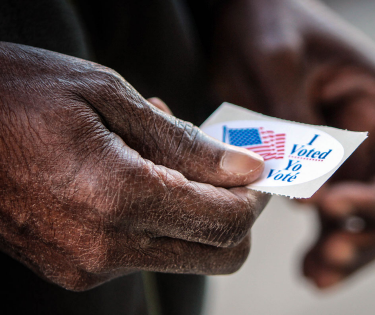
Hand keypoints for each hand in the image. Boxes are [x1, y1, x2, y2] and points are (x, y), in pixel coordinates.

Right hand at [0, 42, 269, 290]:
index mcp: (117, 196)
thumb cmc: (16, 93)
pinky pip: (143, 252)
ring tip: (162, 154)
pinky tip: (137, 173)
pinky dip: (158, 217)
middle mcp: (104, 246)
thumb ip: (185, 143)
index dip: (255, 198)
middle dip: (237, 215)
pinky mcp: (74, 268)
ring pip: (183, 254)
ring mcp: (86, 264)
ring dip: (194, 210)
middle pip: (217, 254)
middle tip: (227, 169)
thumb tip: (246, 170)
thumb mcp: (108, 95)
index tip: (258, 171)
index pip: (225, 222)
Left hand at [209, 0, 374, 288]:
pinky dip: (324, 243)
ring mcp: (348, 155)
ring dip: (348, 251)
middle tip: (331, 255)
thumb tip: (307, 192)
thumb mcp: (278, 61)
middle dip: (371, 237)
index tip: (330, 208)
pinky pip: (333, 214)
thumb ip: (296, 124)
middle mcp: (372, 135)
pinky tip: (307, 268)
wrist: (245, 12)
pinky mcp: (319, 168)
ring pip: (367, 219)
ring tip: (315, 276)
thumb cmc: (267, 23)